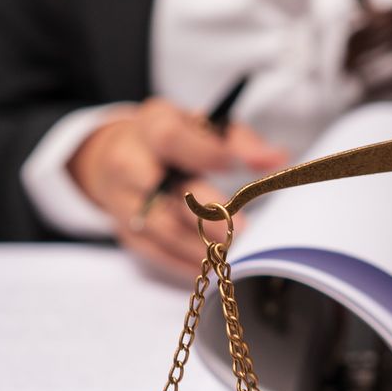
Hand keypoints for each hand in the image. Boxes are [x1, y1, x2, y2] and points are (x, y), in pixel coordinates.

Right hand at [69, 98, 286, 275]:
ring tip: (234, 248)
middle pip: (162, 190)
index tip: (236, 166)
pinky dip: (187, 261)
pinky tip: (215, 264)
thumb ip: (240, 141)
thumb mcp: (202, 126)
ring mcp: (122, 201)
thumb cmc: (173, 140)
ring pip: (162, 227)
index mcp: (150, 127)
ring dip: (200, 243)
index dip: (204, 154)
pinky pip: (157, 252)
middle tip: (241, 226)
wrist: (114, 156)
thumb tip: (277, 159)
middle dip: (204, 211)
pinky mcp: (126, 232)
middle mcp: (129, 163)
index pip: (171, 139)